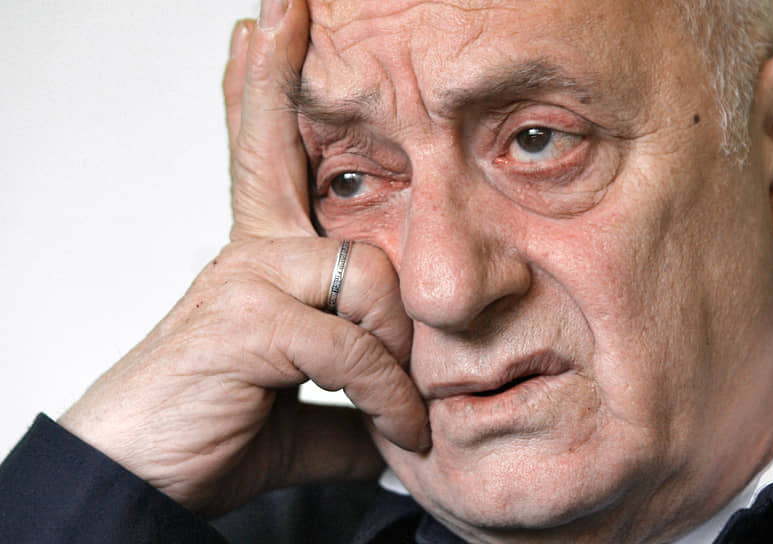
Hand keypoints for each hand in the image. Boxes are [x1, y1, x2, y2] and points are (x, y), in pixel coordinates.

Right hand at [58, 0, 427, 517]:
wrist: (140, 486)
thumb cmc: (211, 435)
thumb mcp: (301, 414)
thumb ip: (352, 401)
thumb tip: (396, 421)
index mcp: (261, 262)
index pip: (265, 161)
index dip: (262, 92)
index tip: (259, 29)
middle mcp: (249, 255)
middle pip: (272, 147)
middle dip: (277, 76)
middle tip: (280, 3)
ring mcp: (245, 281)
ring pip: (363, 273)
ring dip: (394, 349)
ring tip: (401, 406)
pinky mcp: (248, 324)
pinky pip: (354, 347)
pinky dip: (387, 397)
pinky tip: (397, 428)